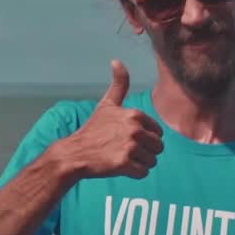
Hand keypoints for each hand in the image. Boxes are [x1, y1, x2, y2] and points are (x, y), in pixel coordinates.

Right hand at [65, 61, 162, 178]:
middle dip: (146, 152)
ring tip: (123, 158)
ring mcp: (130, 147)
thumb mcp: (107, 105)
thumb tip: (117, 61)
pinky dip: (134, 173)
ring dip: (140, 163)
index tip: (129, 139)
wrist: (76, 153)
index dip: (146, 138)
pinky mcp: (124, 164)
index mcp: (134, 115)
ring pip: (152, 161)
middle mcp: (134, 129)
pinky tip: (121, 167)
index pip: (158, 132)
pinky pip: (143, 173)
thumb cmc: (93, 130)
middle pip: (158, 148)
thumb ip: (118, 84)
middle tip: (127, 151)